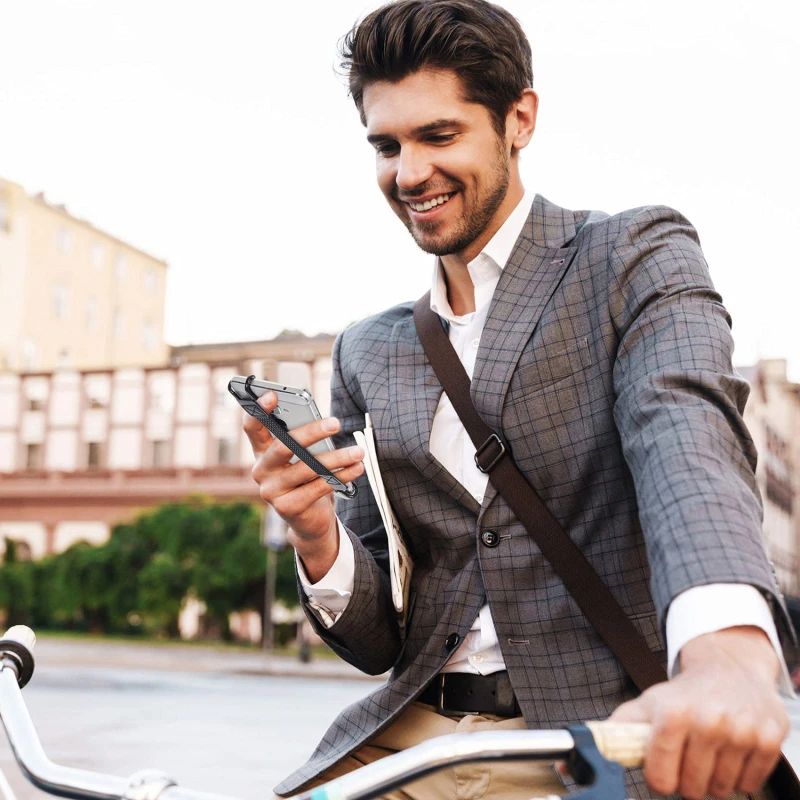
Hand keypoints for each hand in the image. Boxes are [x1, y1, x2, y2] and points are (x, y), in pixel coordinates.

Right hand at [243, 391, 363, 579]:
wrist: (309, 520)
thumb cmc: (306, 479)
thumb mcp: (300, 458)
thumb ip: (302, 439)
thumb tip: (324, 421)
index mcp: (261, 453)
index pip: (253, 428)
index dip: (259, 411)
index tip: (272, 395)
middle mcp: (261, 471)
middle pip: (283, 446)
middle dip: (311, 432)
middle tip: (336, 422)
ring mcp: (271, 491)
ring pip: (307, 468)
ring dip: (337, 458)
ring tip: (358, 451)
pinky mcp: (287, 507)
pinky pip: (318, 487)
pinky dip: (341, 476)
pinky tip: (356, 468)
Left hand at [609, 626, 786, 798]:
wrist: (729, 667)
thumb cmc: (685, 693)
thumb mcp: (648, 703)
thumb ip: (618, 728)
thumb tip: (584, 751)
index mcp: (673, 714)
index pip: (661, 779)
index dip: (659, 779)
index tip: (662, 768)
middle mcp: (708, 722)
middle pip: (691, 790)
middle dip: (687, 780)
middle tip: (688, 757)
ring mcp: (741, 732)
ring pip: (721, 791)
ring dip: (713, 779)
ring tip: (709, 752)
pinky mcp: (768, 740)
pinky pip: (749, 785)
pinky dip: (739, 776)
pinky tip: (731, 752)